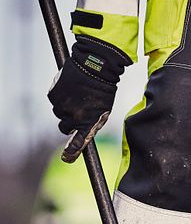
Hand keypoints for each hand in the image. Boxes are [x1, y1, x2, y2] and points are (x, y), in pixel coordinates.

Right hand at [48, 37, 128, 161]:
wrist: (95, 65)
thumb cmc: (103, 87)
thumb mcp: (103, 108)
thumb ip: (92, 121)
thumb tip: (83, 131)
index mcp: (88, 122)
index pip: (77, 143)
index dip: (71, 152)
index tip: (67, 158)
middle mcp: (72, 117)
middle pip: (65, 127)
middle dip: (69, 122)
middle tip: (77, 110)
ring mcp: (61, 106)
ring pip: (60, 113)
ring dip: (66, 107)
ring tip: (77, 94)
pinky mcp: (53, 95)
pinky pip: (55, 101)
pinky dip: (61, 96)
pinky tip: (71, 87)